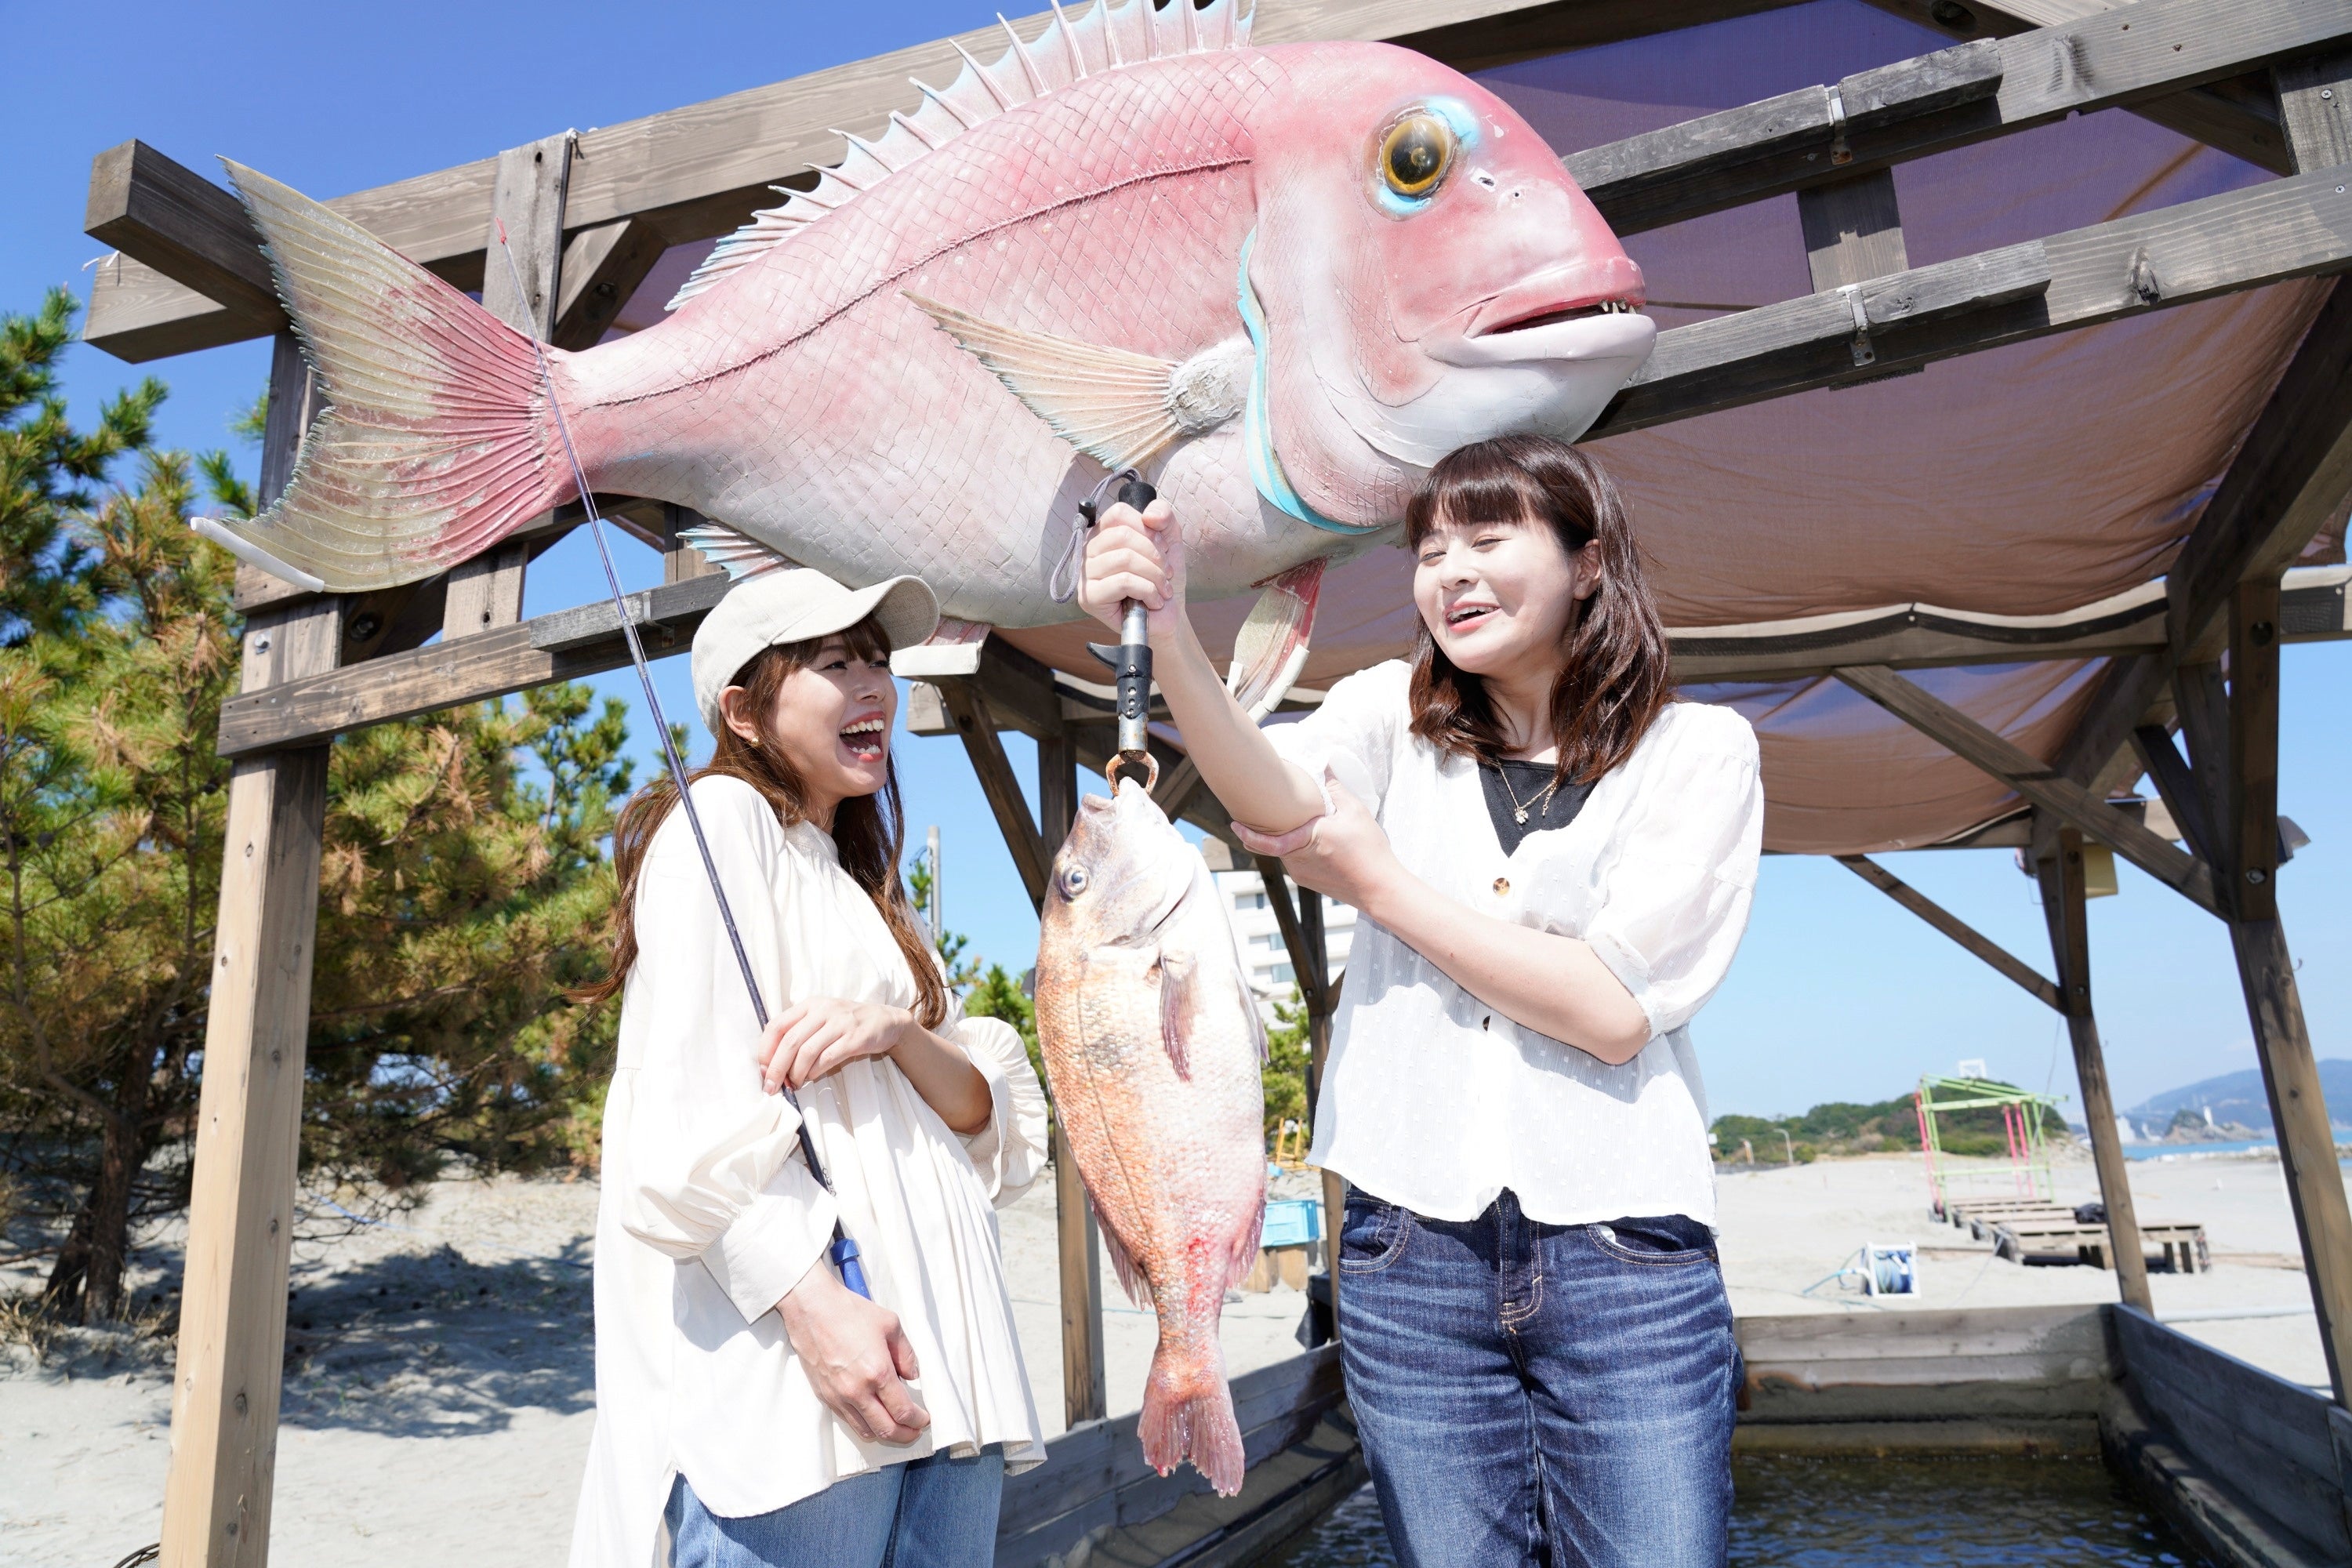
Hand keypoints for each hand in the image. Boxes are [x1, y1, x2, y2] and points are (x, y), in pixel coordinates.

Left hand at [760, 998, 911, 1093]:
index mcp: (809, 1005)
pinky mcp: (855, 1038)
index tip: (763, 1070)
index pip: (777, 1025)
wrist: (885, 1021)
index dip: (765, 1050)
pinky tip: (812, 1078)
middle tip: (771, 1087)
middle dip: (777, 1068)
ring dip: (796, 1073)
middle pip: (790, 1041)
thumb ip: (799, 1033)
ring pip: (807, 1052)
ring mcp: (840, 1023)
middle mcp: (823, 1010)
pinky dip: (815, 1072)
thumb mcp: (821, 1018)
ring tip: (793, 1085)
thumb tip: (774, 1065)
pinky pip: (828, 1058)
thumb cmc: (846, 1023)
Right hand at [777, 1260, 930, 1444]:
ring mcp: (838, 1396)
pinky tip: (873, 1416)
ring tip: (896, 1426)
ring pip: (866, 1430)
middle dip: (905, 1434)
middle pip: (886, 1429)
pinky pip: (848, 1421)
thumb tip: (912, 1376)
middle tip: (915, 1430)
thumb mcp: (891, 1325)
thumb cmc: (850, 1312)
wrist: (812, 1309)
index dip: (918, 1420)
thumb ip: (906, 1354)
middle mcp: (857, 1391)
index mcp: (877, 1372)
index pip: (903, 1411)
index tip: (924, 1419)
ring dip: (885, 1433)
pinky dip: (864, 1425)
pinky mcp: (825, 1396)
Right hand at [1078, 497, 1187, 641]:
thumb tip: (1149, 515)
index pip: (1118, 513)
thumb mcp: (1169, 540)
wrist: (1167, 617)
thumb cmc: (1162, 579)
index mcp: (1103, 534)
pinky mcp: (1089, 597)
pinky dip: (1147, 591)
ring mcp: (1085, 574)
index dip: (1147, 529)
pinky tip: (1153, 601)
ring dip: (1154, 575)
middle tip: (1166, 574)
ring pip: (1124, 559)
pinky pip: (1123, 582)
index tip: (1162, 548)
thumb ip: (1163, 516)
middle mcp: (1089, 551)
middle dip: (1154, 555)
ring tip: (1162, 589)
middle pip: (1123, 535)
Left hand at [1233, 773, 1406, 914]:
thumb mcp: (1354, 812)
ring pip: (1287, 851)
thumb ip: (1335, 787)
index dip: (1248, 833)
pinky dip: (1301, 849)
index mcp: (1305, 842)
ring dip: (1291, 837)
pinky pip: (1297, 861)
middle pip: (1277, 841)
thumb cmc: (1368, 851)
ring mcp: (1302, 875)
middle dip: (1274, 826)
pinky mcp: (1309, 882)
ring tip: (1304, 823)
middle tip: (1272, 808)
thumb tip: (1324, 765)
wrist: (1380, 888)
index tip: (1234, 825)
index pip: (1267, 841)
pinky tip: (1317, 841)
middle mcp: (1297, 862)